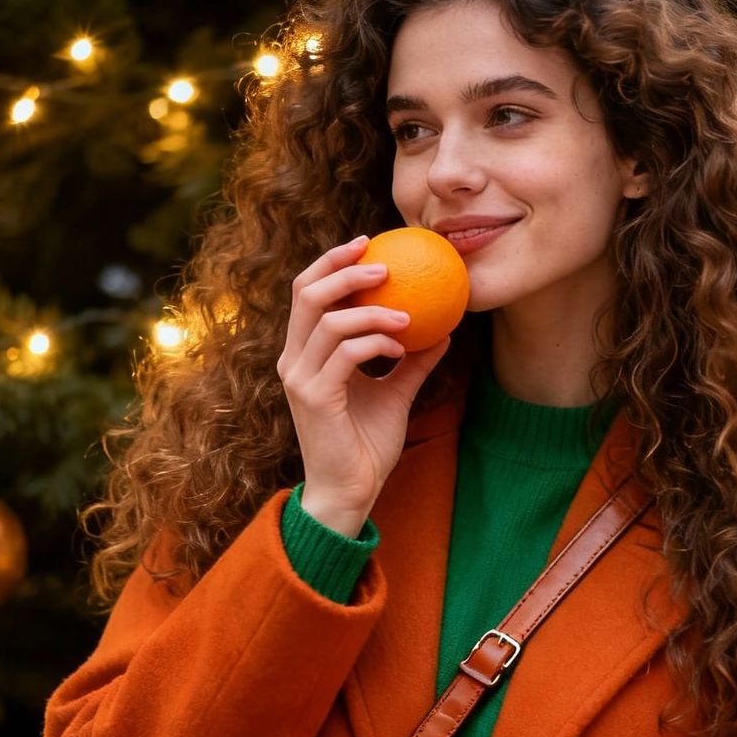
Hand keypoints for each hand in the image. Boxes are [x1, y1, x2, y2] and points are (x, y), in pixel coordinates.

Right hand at [277, 235, 451, 525]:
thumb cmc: (366, 446)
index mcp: (305, 354)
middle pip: (306, 292)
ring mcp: (300, 377)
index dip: (332, 262)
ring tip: (409, 314)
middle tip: (384, 263)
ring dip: (372, 309)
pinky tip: (402, 346)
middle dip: (343, 269)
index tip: (369, 244)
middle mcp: (294, 360)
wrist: (350, 492)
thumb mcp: (396, 394)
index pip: (308, 293)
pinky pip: (346, 352)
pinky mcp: (313, 396)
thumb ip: (413, 361)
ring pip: (328, 319)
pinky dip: (376, 341)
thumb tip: (442, 330)